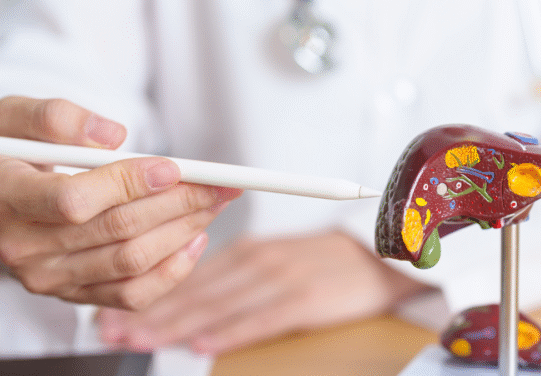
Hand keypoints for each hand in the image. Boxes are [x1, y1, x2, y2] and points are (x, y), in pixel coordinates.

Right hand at [0, 96, 241, 308]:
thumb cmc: (8, 152)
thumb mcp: (14, 118)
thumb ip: (55, 118)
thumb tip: (113, 136)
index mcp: (8, 198)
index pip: (75, 201)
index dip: (130, 184)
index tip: (175, 168)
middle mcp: (26, 247)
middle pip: (119, 231)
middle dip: (180, 203)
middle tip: (219, 184)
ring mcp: (51, 277)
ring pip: (133, 262)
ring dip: (184, 231)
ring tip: (214, 204)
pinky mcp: (74, 293)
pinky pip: (131, 294)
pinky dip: (171, 271)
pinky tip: (194, 240)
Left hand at [97, 231, 431, 353]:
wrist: (375, 254)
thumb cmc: (320, 261)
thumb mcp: (275, 257)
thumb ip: (235, 274)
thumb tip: (192, 297)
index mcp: (248, 249)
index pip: (190, 276)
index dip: (151, 295)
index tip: (117, 312)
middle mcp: (257, 260)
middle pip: (196, 291)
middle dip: (151, 313)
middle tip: (113, 332)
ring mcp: (280, 278)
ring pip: (218, 304)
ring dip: (176, 324)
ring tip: (140, 342)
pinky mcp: (304, 297)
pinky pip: (261, 318)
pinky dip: (229, 331)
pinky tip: (203, 344)